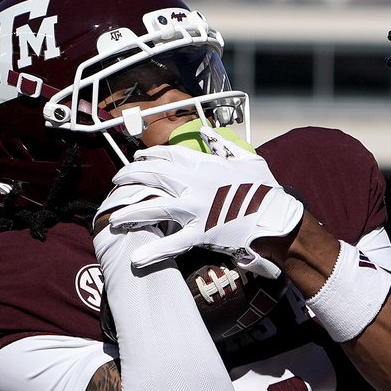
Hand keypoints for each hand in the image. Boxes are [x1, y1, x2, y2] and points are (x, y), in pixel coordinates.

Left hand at [107, 127, 303, 278]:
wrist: (277, 218)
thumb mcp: (248, 159)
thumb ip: (223, 145)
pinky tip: (136, 258)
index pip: (168, 154)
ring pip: (154, 207)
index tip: (138, 157)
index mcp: (205, 165)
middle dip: (130, 176)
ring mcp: (196, 209)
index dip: (148, 155)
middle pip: (152, 175)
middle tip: (116, 181)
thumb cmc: (266, 189)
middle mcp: (195, 184)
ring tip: (114, 218)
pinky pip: (173, 243)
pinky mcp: (201, 233)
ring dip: (131, 212)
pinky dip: (154, 251)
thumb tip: (206, 132)